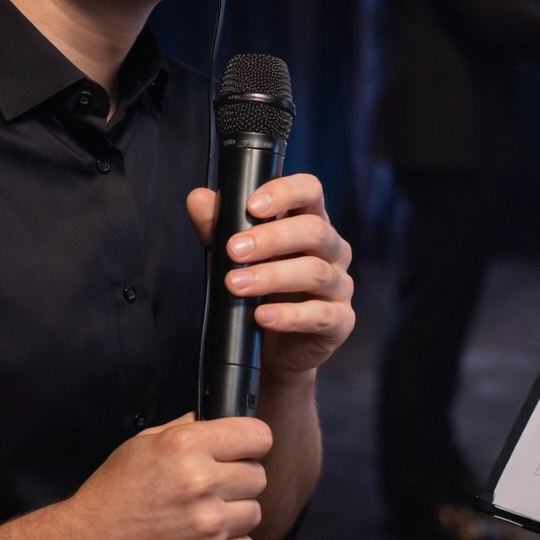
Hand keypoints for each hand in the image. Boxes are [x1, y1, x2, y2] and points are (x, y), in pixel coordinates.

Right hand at [42, 413, 271, 539]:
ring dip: (235, 512)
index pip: (258, 436)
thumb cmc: (111, 495)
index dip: (252, 442)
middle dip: (240, 478)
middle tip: (215, 486)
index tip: (243, 449)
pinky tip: (205, 538)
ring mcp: (209, 525)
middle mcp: (202, 483)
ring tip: (205, 514)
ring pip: (255, 512)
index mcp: (187, 446)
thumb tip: (208, 420)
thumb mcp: (141, 444)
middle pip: (258, 475)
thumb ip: (182, 428)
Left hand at [186, 174, 355, 376]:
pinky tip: (262, 316)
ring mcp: (340, 285)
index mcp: (310, 222)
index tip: (252, 205)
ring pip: (315, 272)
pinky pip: (321, 314)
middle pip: (314, 231)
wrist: (274, 348)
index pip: (310, 191)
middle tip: (234, 250)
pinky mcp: (341, 321)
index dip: (285, 192)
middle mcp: (332, 250)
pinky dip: (289, 316)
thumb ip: (218, 226)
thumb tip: (198, 198)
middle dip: (272, 238)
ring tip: (235, 284)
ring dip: (272, 276)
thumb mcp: (234, 255)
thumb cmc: (260, 291)